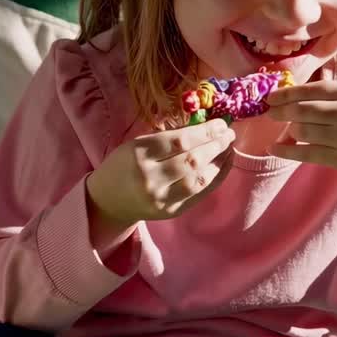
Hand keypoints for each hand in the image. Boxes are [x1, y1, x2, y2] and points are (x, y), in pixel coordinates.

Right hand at [86, 118, 235, 226]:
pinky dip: (216, 178)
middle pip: (192, 160)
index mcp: (139, 154)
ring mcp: (162, 197)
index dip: (204, 132)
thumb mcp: (137, 144)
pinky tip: (224, 164)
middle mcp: (151, 177)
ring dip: (219, 161)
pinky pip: (200, 194)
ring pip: (199, 179)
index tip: (220, 124)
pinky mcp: (172, 211)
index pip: (179, 141)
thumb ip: (168, 138)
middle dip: (215, 145)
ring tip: (229, 148)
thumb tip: (205, 127)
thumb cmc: (123, 165)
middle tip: (229, 133)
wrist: (108, 201)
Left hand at [265, 81, 336, 180]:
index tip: (271, 97)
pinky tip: (274, 148)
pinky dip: (285, 151)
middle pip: (301, 110)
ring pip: (301, 131)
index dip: (286, 93)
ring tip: (287, 129)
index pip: (310, 90)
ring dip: (288, 130)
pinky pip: (305, 153)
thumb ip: (328, 96)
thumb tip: (289, 97)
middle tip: (270, 113)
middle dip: (280, 112)